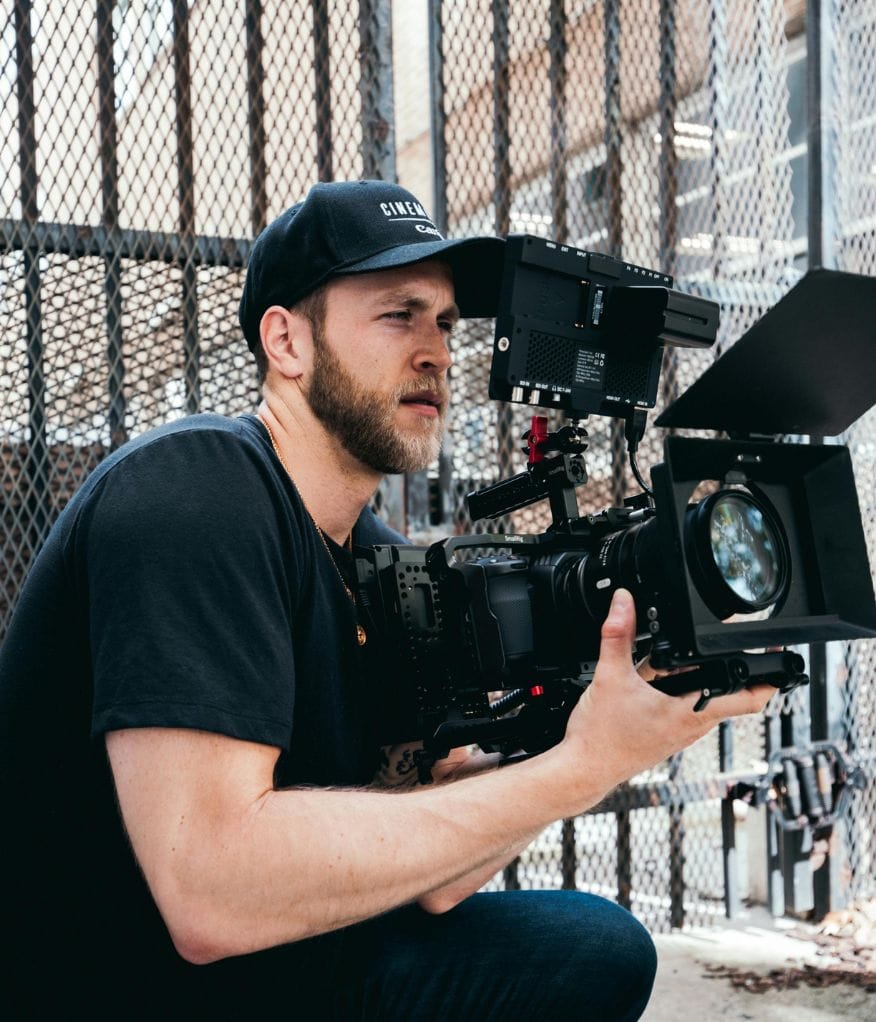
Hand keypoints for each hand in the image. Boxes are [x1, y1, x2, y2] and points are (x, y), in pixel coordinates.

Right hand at [555, 588, 773, 806]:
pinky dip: (676, 688)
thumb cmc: (601, 738)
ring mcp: (680, 732)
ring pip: (703, 697)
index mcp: (691, 714)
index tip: (779, 656)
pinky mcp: (665, 733)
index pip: (751, 699)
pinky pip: (683, 705)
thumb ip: (618, 634)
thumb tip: (624, 602)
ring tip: (670, 661)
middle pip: (729, 692)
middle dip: (727, 665)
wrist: (583, 768)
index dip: (771, 676)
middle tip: (723, 641)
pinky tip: (651, 679)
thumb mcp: (609, 675)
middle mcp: (693, 726)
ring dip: (695, 676)